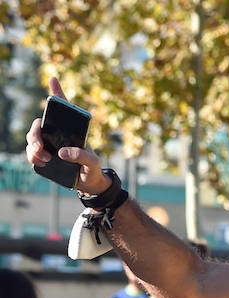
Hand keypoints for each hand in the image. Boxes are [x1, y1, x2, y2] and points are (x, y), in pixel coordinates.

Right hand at [25, 77, 110, 196]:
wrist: (89, 185)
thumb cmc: (93, 169)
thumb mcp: (93, 163)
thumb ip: (81, 156)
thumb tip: (62, 152)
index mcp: (72, 131)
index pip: (63, 109)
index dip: (57, 92)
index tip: (53, 78)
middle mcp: (58, 134)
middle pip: (38, 125)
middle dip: (34, 135)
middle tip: (40, 148)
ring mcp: (50, 144)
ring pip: (32, 138)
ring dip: (32, 147)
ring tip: (44, 159)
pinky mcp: (45, 156)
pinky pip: (31, 152)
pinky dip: (32, 156)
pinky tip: (40, 163)